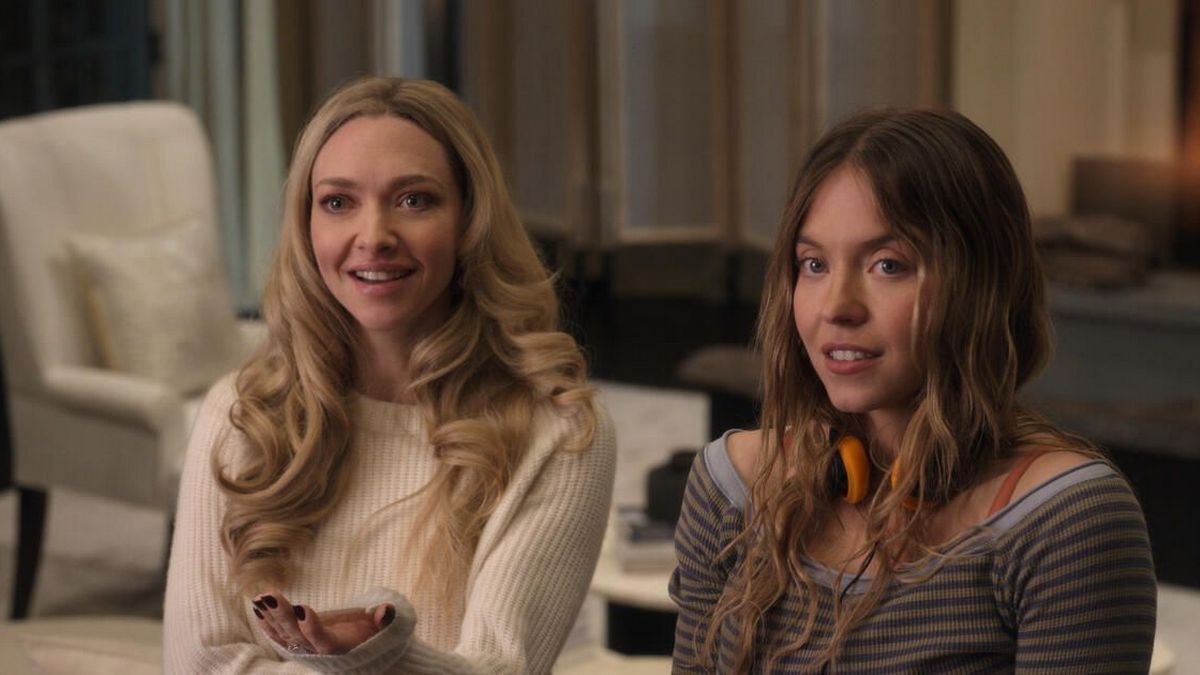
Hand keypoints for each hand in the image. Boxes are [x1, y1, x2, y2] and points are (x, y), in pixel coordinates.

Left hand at [251, 591, 395, 655]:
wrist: (358, 653)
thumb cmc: (371, 636)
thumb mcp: (382, 628)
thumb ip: (385, 621)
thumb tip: (386, 611)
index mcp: (340, 648)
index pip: (323, 641)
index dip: (312, 627)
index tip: (302, 608)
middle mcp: (318, 652)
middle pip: (298, 635)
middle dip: (283, 615)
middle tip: (270, 596)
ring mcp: (304, 648)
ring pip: (285, 634)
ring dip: (271, 616)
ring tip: (259, 599)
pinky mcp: (296, 642)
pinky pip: (279, 634)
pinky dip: (267, 622)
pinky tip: (257, 607)